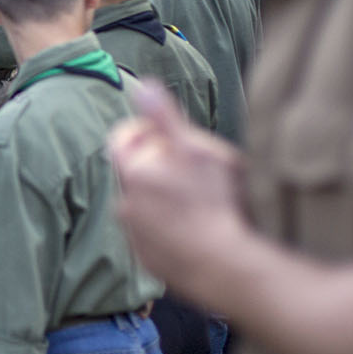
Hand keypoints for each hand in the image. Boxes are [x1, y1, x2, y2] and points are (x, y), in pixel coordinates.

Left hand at [107, 78, 248, 300]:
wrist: (230, 268)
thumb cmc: (219, 204)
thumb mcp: (198, 149)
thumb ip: (166, 117)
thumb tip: (142, 85)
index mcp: (133, 173)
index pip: (122, 139)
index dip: (146, 132)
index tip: (172, 138)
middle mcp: (125, 205)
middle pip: (135, 173)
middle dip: (158, 167)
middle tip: (196, 173)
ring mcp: (135, 238)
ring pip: (144, 206)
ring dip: (164, 200)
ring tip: (201, 205)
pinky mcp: (149, 263)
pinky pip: (154, 237)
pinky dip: (170, 230)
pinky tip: (198, 231)